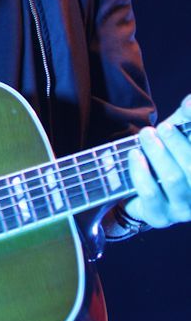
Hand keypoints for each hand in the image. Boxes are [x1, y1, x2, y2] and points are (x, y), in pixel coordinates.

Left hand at [124, 95, 190, 227]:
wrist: (141, 188)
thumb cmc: (167, 154)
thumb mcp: (179, 132)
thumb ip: (186, 116)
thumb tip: (190, 102)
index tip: (187, 108)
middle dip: (177, 142)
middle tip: (161, 127)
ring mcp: (185, 210)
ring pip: (173, 179)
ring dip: (157, 153)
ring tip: (146, 135)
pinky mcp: (161, 218)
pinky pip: (150, 193)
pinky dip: (140, 171)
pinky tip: (134, 154)